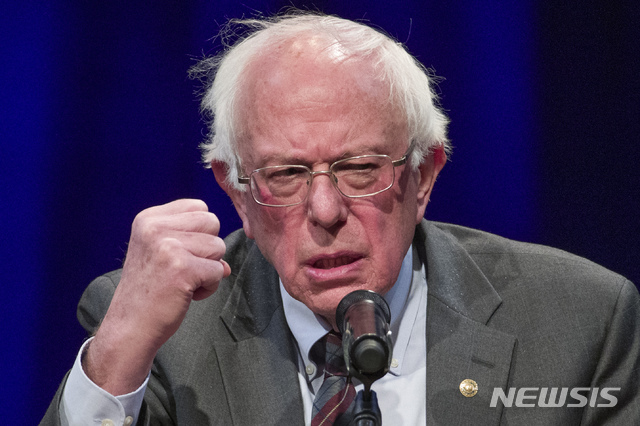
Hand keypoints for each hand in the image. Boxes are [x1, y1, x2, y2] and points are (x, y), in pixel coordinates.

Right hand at [84, 199, 230, 393]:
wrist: (130, 328)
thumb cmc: (148, 292)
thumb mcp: (161, 255)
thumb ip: (193, 244)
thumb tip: (226, 263)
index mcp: (148, 219)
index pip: (199, 207)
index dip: (199, 233)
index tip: (178, 254)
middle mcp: (155, 227)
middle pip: (212, 222)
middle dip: (207, 248)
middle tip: (182, 269)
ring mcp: (168, 246)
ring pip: (219, 246)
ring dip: (208, 269)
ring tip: (182, 282)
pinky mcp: (182, 268)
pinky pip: (219, 270)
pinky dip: (209, 287)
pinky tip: (186, 294)